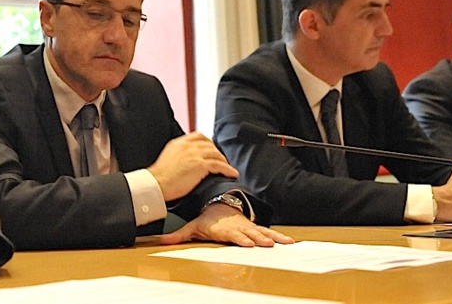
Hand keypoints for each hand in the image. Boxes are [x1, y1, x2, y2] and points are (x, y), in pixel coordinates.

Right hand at [147, 132, 238, 200]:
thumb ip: (179, 153)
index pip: (199, 136)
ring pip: (216, 154)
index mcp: (180, 142)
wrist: (155, 184)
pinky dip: (227, 169)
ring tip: (227, 167)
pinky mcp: (200, 165)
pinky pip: (219, 165)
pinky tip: (232, 173)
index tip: (212, 150)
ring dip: (223, 161)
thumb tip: (187, 158)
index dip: (209, 143)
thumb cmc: (159, 176)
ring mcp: (195, 154)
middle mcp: (189, 145)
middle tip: (221, 161)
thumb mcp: (168, 156)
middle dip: (217, 153)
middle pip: (210, 145)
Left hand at [158, 203, 294, 246]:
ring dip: (273, 238)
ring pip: (263, 233)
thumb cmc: (208, 220)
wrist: (221, 207)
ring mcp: (248, 228)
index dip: (241, 238)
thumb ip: (179, 235)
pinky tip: (290, 242)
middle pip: (251, 234)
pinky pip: (269, 233)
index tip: (248, 243)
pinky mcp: (255, 230)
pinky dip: (279, 237)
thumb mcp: (193, 227)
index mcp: (226, 229)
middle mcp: (239, 228)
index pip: (234, 234)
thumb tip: (162, 240)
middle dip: (260, 239)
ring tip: (284, 243)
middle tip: (269, 244)